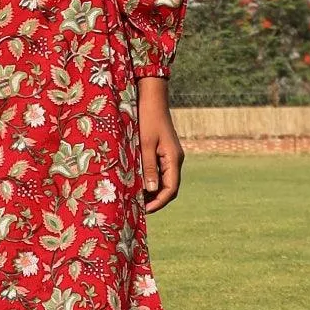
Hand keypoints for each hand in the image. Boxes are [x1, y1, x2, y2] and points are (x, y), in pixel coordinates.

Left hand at [136, 76, 183, 213]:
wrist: (151, 98)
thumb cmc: (148, 119)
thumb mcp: (145, 144)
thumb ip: (148, 167)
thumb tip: (151, 190)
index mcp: (173, 159)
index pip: (170, 189)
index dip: (158, 202)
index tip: (144, 211)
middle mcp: (175, 159)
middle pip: (168, 187)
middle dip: (155, 199)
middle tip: (138, 208)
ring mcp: (170, 156)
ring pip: (163, 180)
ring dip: (152, 190)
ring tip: (135, 199)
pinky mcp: (163, 151)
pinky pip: (159, 171)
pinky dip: (150, 180)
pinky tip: (137, 183)